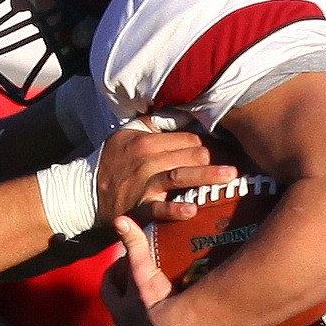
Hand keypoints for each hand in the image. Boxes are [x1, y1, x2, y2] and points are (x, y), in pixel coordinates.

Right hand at [94, 124, 238, 227]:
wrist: (85, 194)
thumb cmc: (111, 162)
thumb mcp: (126, 134)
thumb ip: (153, 124)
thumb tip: (183, 114)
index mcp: (146, 139)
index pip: (188, 137)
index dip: (211, 141)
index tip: (229, 147)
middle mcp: (146, 159)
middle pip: (191, 154)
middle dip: (216, 156)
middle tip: (240, 162)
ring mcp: (143, 183)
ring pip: (181, 176)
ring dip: (207, 175)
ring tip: (230, 176)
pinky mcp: (138, 207)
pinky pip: (159, 209)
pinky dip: (175, 210)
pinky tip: (193, 210)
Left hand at [100, 216, 174, 325]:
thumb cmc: (157, 300)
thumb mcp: (143, 269)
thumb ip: (134, 245)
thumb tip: (120, 220)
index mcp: (120, 311)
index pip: (108, 289)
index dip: (113, 274)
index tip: (122, 262)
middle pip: (125, 306)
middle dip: (132, 290)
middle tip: (144, 274)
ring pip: (145, 319)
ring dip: (151, 306)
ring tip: (165, 288)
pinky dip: (171, 318)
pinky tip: (183, 308)